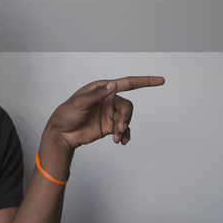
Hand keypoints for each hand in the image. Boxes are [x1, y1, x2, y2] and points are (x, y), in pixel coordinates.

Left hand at [44, 76, 164, 150]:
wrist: (61, 134)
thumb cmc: (67, 114)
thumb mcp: (79, 103)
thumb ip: (97, 95)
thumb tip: (113, 85)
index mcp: (102, 88)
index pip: (127, 83)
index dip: (144, 81)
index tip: (160, 80)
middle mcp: (108, 100)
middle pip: (127, 106)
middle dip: (126, 117)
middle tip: (119, 128)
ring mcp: (109, 113)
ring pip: (126, 119)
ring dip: (124, 128)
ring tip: (116, 138)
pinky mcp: (109, 126)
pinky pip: (124, 129)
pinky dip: (125, 135)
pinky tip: (121, 141)